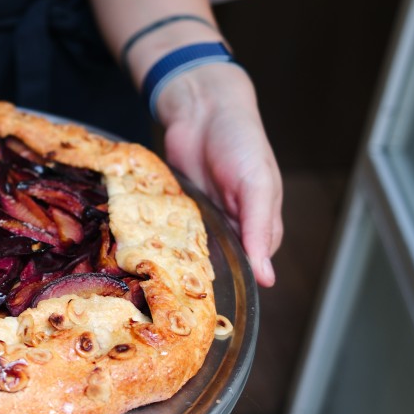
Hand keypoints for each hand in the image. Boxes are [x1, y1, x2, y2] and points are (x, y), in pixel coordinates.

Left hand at [156, 63, 282, 286]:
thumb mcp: (257, 186)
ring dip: (178, 259)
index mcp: (259, 222)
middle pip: (219, 260)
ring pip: (190, 249)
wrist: (202, 108)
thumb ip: (260, 230)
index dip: (236, 282)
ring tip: (163, 280)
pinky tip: (146, 253)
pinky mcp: (175, 205)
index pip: (252, 264)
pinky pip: (166, 229)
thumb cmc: (241, 142)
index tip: (216, 305)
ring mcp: (201, 215)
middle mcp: (230, 223)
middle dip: (202, 275)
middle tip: (183, 296)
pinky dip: (158, 238)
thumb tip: (267, 279)